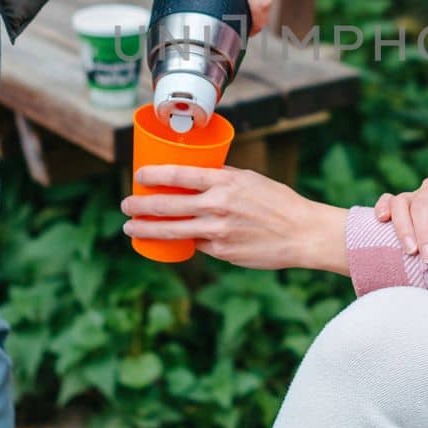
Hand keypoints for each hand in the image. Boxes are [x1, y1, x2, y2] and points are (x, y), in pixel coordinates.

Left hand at [120, 164, 349, 274]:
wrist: (302, 233)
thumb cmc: (279, 202)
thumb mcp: (250, 180)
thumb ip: (222, 178)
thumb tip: (198, 175)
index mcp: (224, 182)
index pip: (178, 174)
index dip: (153, 175)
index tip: (139, 176)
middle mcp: (217, 206)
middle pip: (166, 205)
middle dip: (139, 206)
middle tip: (125, 205)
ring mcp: (217, 232)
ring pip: (171, 231)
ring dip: (145, 229)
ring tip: (130, 229)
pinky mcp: (222, 252)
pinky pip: (196, 245)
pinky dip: (183, 241)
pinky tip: (172, 240)